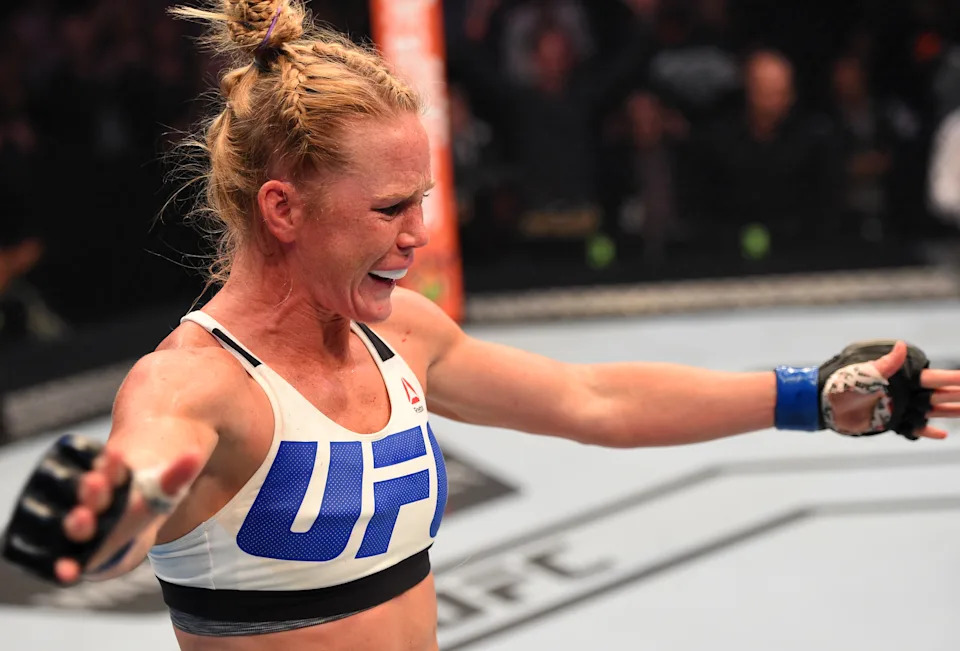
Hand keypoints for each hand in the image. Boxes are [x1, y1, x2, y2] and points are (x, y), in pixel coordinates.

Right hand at [1, 435, 200, 585]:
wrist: (128, 523)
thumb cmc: (144, 500)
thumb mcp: (162, 489)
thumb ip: (176, 475)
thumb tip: (194, 456)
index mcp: (110, 479)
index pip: (109, 469)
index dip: (111, 464)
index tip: (115, 454)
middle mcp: (88, 501)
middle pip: (89, 494)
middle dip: (93, 490)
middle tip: (96, 482)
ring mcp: (77, 526)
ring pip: (72, 522)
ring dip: (76, 522)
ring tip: (82, 518)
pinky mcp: (72, 553)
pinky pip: (65, 559)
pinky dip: (64, 565)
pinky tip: (67, 571)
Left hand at [823, 341, 958, 438]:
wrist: (823, 404)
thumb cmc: (841, 385)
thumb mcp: (864, 373)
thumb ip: (886, 364)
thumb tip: (901, 345)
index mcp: (899, 378)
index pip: (931, 378)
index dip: (950, 378)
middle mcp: (903, 392)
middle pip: (937, 394)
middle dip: (955, 395)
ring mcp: (898, 407)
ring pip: (931, 410)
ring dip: (949, 411)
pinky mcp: (891, 422)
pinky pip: (913, 428)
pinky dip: (926, 431)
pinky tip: (943, 434)